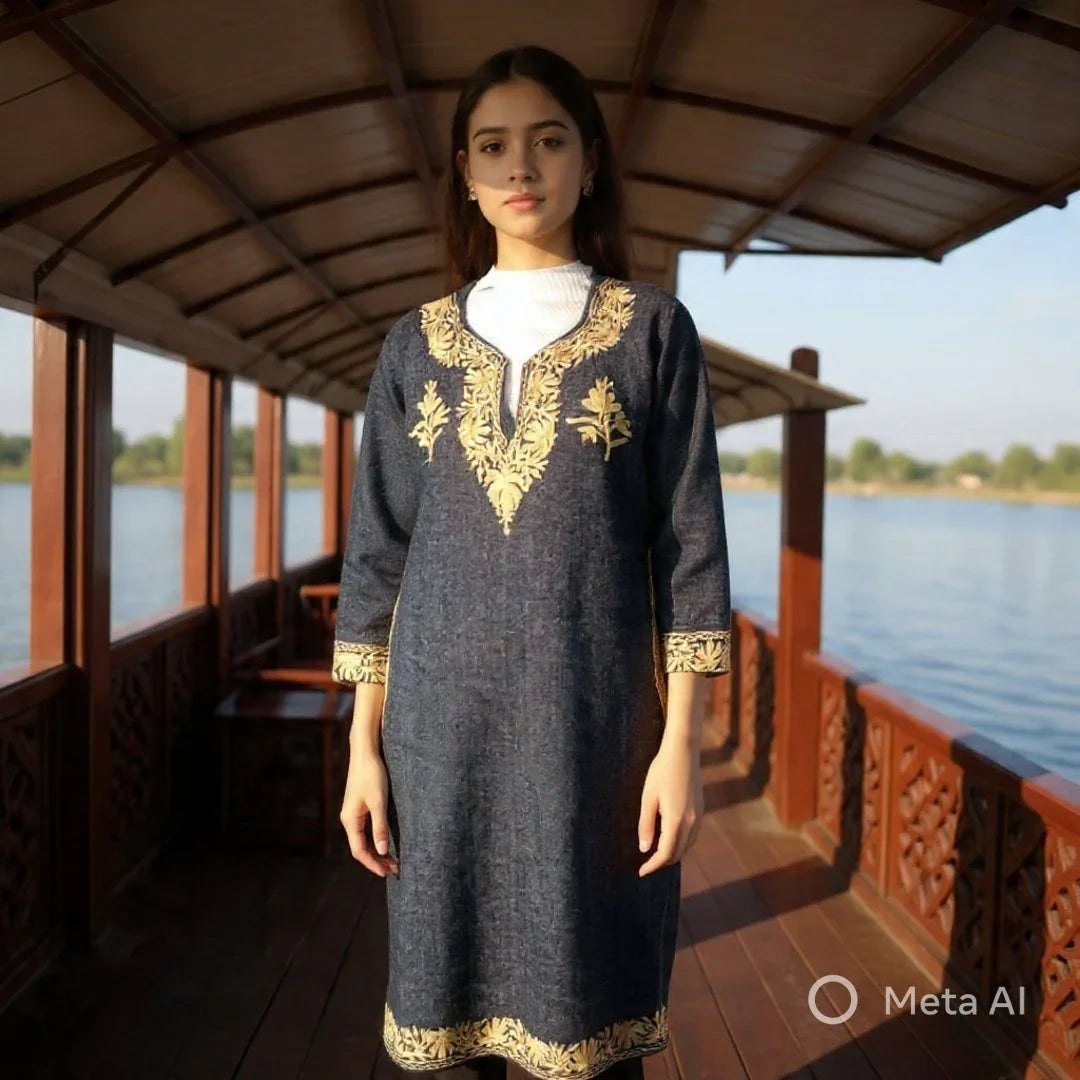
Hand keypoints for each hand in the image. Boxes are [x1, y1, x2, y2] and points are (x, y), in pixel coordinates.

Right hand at [339, 744, 398, 876]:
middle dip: (376, 860)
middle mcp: (348, 818)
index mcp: (350, 820)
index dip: (372, 864)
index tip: (386, 873)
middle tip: (394, 869)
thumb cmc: (372, 775)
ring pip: (363, 838)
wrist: (365, 752)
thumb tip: (381, 851)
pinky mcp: (359, 806)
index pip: (359, 850)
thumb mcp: (379, 802)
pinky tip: (386, 841)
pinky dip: (375, 838)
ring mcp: (353, 812)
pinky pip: (365, 829)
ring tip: (393, 859)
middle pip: (360, 847)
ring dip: (376, 850)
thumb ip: (380, 827)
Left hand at [637, 737, 702, 875]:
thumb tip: (644, 849)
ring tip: (656, 855)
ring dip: (673, 854)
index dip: (653, 866)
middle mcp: (691, 822)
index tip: (641, 872)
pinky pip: (692, 836)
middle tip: (646, 865)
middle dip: (662, 863)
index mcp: (675, 820)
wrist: (683, 752)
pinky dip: (681, 844)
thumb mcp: (648, 798)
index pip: (665, 853)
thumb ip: (646, 825)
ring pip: (687, 846)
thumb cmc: (661, 772)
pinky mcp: (700, 810)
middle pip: (677, 853)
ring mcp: (698, 816)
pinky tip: (670, 839)